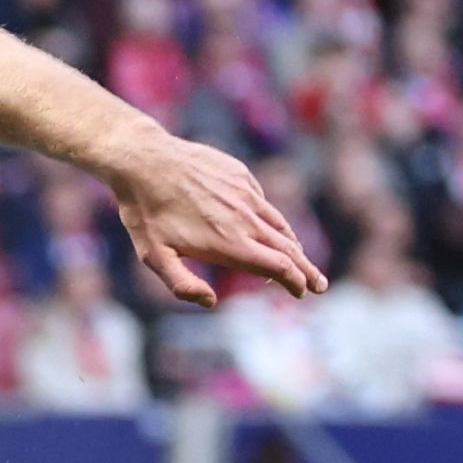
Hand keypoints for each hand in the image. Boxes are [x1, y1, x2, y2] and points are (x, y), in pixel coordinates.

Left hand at [110, 136, 326, 306]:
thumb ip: (182, 284)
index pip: (278, 266)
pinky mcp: (241, 176)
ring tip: (301, 260)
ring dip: (293, 246)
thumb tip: (210, 302)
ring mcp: (246, 194)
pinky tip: (269, 230)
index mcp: (229, 243)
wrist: (144, 160)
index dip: (295, 281)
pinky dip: (273, 221)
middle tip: (319, 286)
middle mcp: (245, 218)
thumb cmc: (145, 212)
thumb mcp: (154, 256)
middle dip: (306, 270)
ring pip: (279, 224)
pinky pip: (263, 203)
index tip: (302, 292)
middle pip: (287, 248)